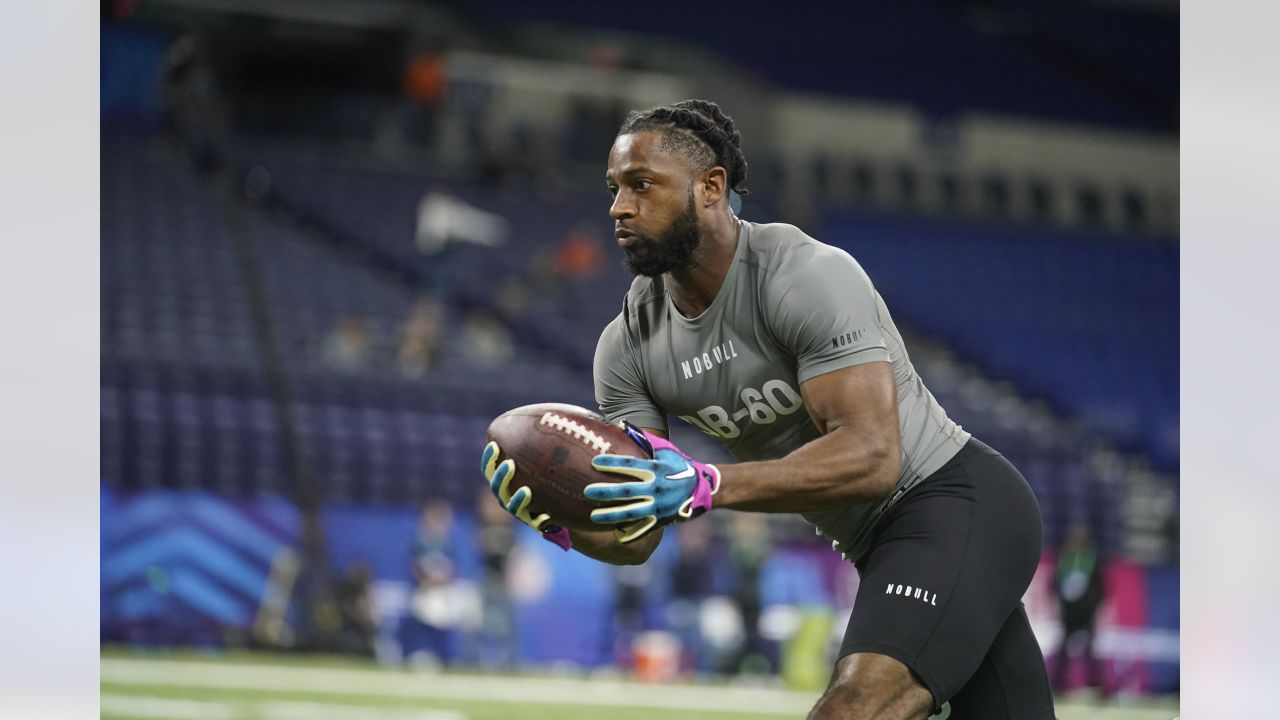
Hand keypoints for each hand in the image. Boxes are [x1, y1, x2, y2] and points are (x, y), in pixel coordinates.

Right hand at [481, 441, 571, 550]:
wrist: (568, 511)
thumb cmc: (555, 480)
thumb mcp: (551, 463)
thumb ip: (549, 445)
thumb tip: (558, 417)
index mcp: (507, 481)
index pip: (491, 469)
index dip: (489, 459)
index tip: (494, 445)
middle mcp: (509, 497)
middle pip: (497, 486)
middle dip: (499, 475)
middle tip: (509, 463)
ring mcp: (520, 512)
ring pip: (510, 505)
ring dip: (515, 497)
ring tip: (525, 490)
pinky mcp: (534, 524)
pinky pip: (533, 522)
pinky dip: (535, 514)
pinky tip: (541, 508)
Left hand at [586, 423, 720, 542]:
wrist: (702, 489)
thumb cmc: (679, 466)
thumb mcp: (666, 451)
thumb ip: (645, 440)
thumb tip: (621, 424)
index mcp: (656, 469)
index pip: (631, 465)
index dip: (612, 463)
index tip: (594, 462)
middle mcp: (657, 488)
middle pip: (627, 491)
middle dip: (606, 492)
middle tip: (587, 492)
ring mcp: (659, 506)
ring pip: (632, 512)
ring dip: (611, 515)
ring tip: (593, 517)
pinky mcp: (661, 520)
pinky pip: (643, 529)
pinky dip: (629, 533)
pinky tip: (614, 534)